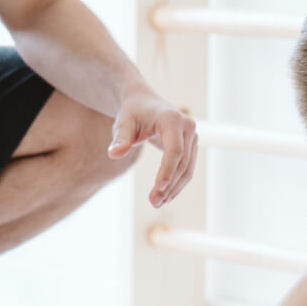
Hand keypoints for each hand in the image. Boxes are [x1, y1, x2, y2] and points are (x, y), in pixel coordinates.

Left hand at [108, 88, 197, 206]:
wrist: (143, 102)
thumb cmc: (132, 113)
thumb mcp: (123, 123)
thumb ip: (120, 139)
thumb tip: (114, 154)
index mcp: (172, 120)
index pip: (174, 150)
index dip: (167, 170)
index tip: (159, 189)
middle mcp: (188, 127)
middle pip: (182, 162)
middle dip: (169, 185)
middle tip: (154, 203)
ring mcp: (192, 136)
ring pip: (187, 169)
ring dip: (174, 188)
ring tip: (158, 203)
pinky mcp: (191, 146)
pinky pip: (187, 168)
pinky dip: (177, 183)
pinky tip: (165, 196)